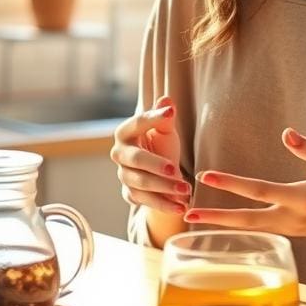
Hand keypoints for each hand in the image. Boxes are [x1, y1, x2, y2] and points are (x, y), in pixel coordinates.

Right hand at [110, 95, 191, 214]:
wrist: (160, 172)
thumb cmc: (161, 145)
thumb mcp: (165, 130)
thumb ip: (165, 117)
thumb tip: (167, 100)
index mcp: (125, 132)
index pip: (138, 123)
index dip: (153, 117)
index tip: (171, 113)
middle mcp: (119, 154)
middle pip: (136, 159)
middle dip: (156, 165)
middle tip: (174, 169)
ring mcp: (123, 175)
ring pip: (142, 183)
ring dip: (164, 188)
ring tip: (185, 189)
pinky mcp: (130, 194)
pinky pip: (145, 201)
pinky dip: (164, 205)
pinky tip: (181, 206)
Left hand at [185, 128, 305, 239]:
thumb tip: (286, 133)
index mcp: (304, 198)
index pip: (261, 190)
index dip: (233, 183)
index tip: (208, 175)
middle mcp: (292, 217)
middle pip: (248, 219)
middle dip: (217, 216)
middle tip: (187, 211)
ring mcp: (286, 229)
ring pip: (247, 228)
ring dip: (218, 223)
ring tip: (188, 216)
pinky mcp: (283, 232)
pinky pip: (254, 230)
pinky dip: (231, 226)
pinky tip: (211, 220)